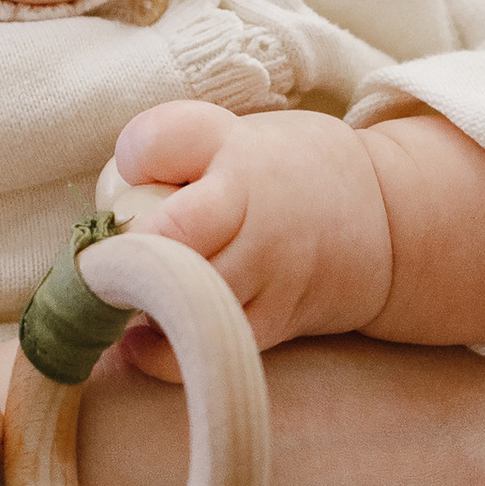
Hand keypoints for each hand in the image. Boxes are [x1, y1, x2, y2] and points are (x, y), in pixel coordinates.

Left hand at [111, 99, 390, 347]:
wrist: (387, 222)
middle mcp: (255, 214)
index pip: (165, 144)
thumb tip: (111, 187)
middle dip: (120, 255)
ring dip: (136, 302)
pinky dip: (161, 350)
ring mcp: (268, 273)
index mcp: (237, 155)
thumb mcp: (234, 134)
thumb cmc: (286, 173)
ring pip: (185, 297)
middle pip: (169, 236)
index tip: (114, 194)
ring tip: (117, 299)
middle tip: (97, 265)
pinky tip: (141, 337)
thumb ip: (169, 147)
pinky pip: (205, 347)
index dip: (132, 163)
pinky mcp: (275, 321)